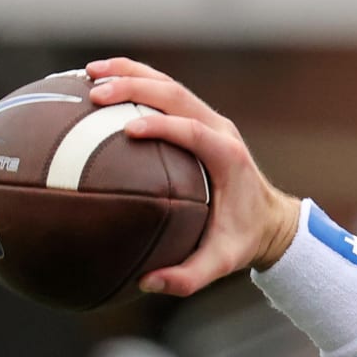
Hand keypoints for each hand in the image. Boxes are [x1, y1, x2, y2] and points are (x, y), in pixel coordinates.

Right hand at [86, 58, 300, 295]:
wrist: (269, 219)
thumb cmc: (242, 240)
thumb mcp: (222, 263)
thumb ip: (189, 277)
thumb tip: (148, 284)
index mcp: (227, 157)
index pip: (194, 130)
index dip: (163, 125)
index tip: (128, 129)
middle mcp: (220, 130)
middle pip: (176, 95)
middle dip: (136, 88)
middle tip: (94, 93)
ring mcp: (210, 120)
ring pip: (168, 86)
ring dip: (129, 74)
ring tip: (87, 73)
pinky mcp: (199, 119)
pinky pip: (165, 93)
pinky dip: (133, 82)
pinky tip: (95, 83)